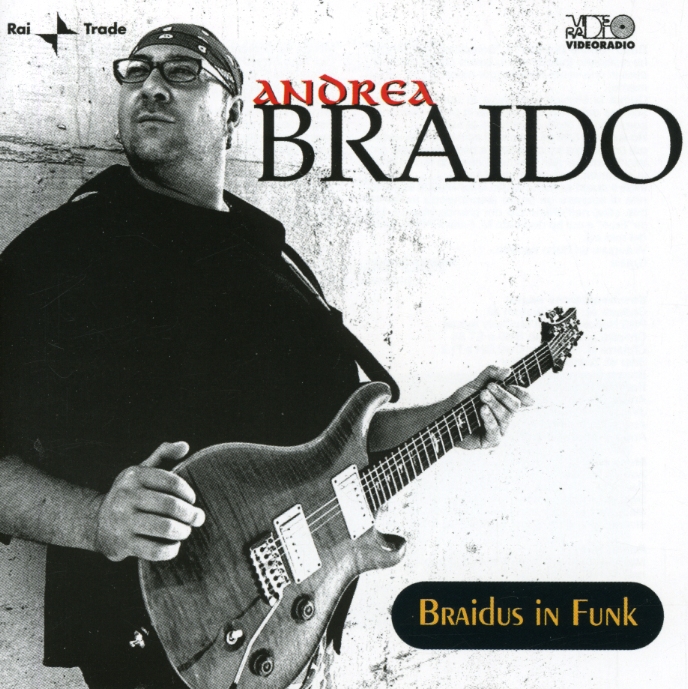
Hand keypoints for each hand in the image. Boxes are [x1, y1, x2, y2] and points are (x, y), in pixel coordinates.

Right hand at [94, 442, 204, 561]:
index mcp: (134, 476)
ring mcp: (123, 521)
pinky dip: (170, 550)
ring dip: (183, 531)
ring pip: (166, 528)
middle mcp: (126, 497)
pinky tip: (174, 545)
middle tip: (198, 518)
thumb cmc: (130, 494)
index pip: (172, 482)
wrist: (95, 522)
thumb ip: (163, 454)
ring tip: (186, 530)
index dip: (188, 492)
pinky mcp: (123, 544)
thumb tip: (185, 445)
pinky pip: (155, 550)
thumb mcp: (141, 470)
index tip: (192, 500)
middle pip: (171, 506)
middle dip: (190, 514)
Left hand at [454, 366, 533, 449]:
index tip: (510, 385)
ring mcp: (500, 429)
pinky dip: (490, 418)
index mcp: (505, 403)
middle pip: (515, 405)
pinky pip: (496, 430)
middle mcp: (505, 416)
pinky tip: (483, 410)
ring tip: (482, 396)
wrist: (445, 415)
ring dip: (494, 404)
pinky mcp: (492, 441)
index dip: (521, 392)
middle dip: (503, 395)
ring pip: (506, 417)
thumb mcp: (476, 384)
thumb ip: (491, 374)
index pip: (521, 398)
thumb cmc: (462, 401)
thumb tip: (508, 371)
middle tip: (487, 389)